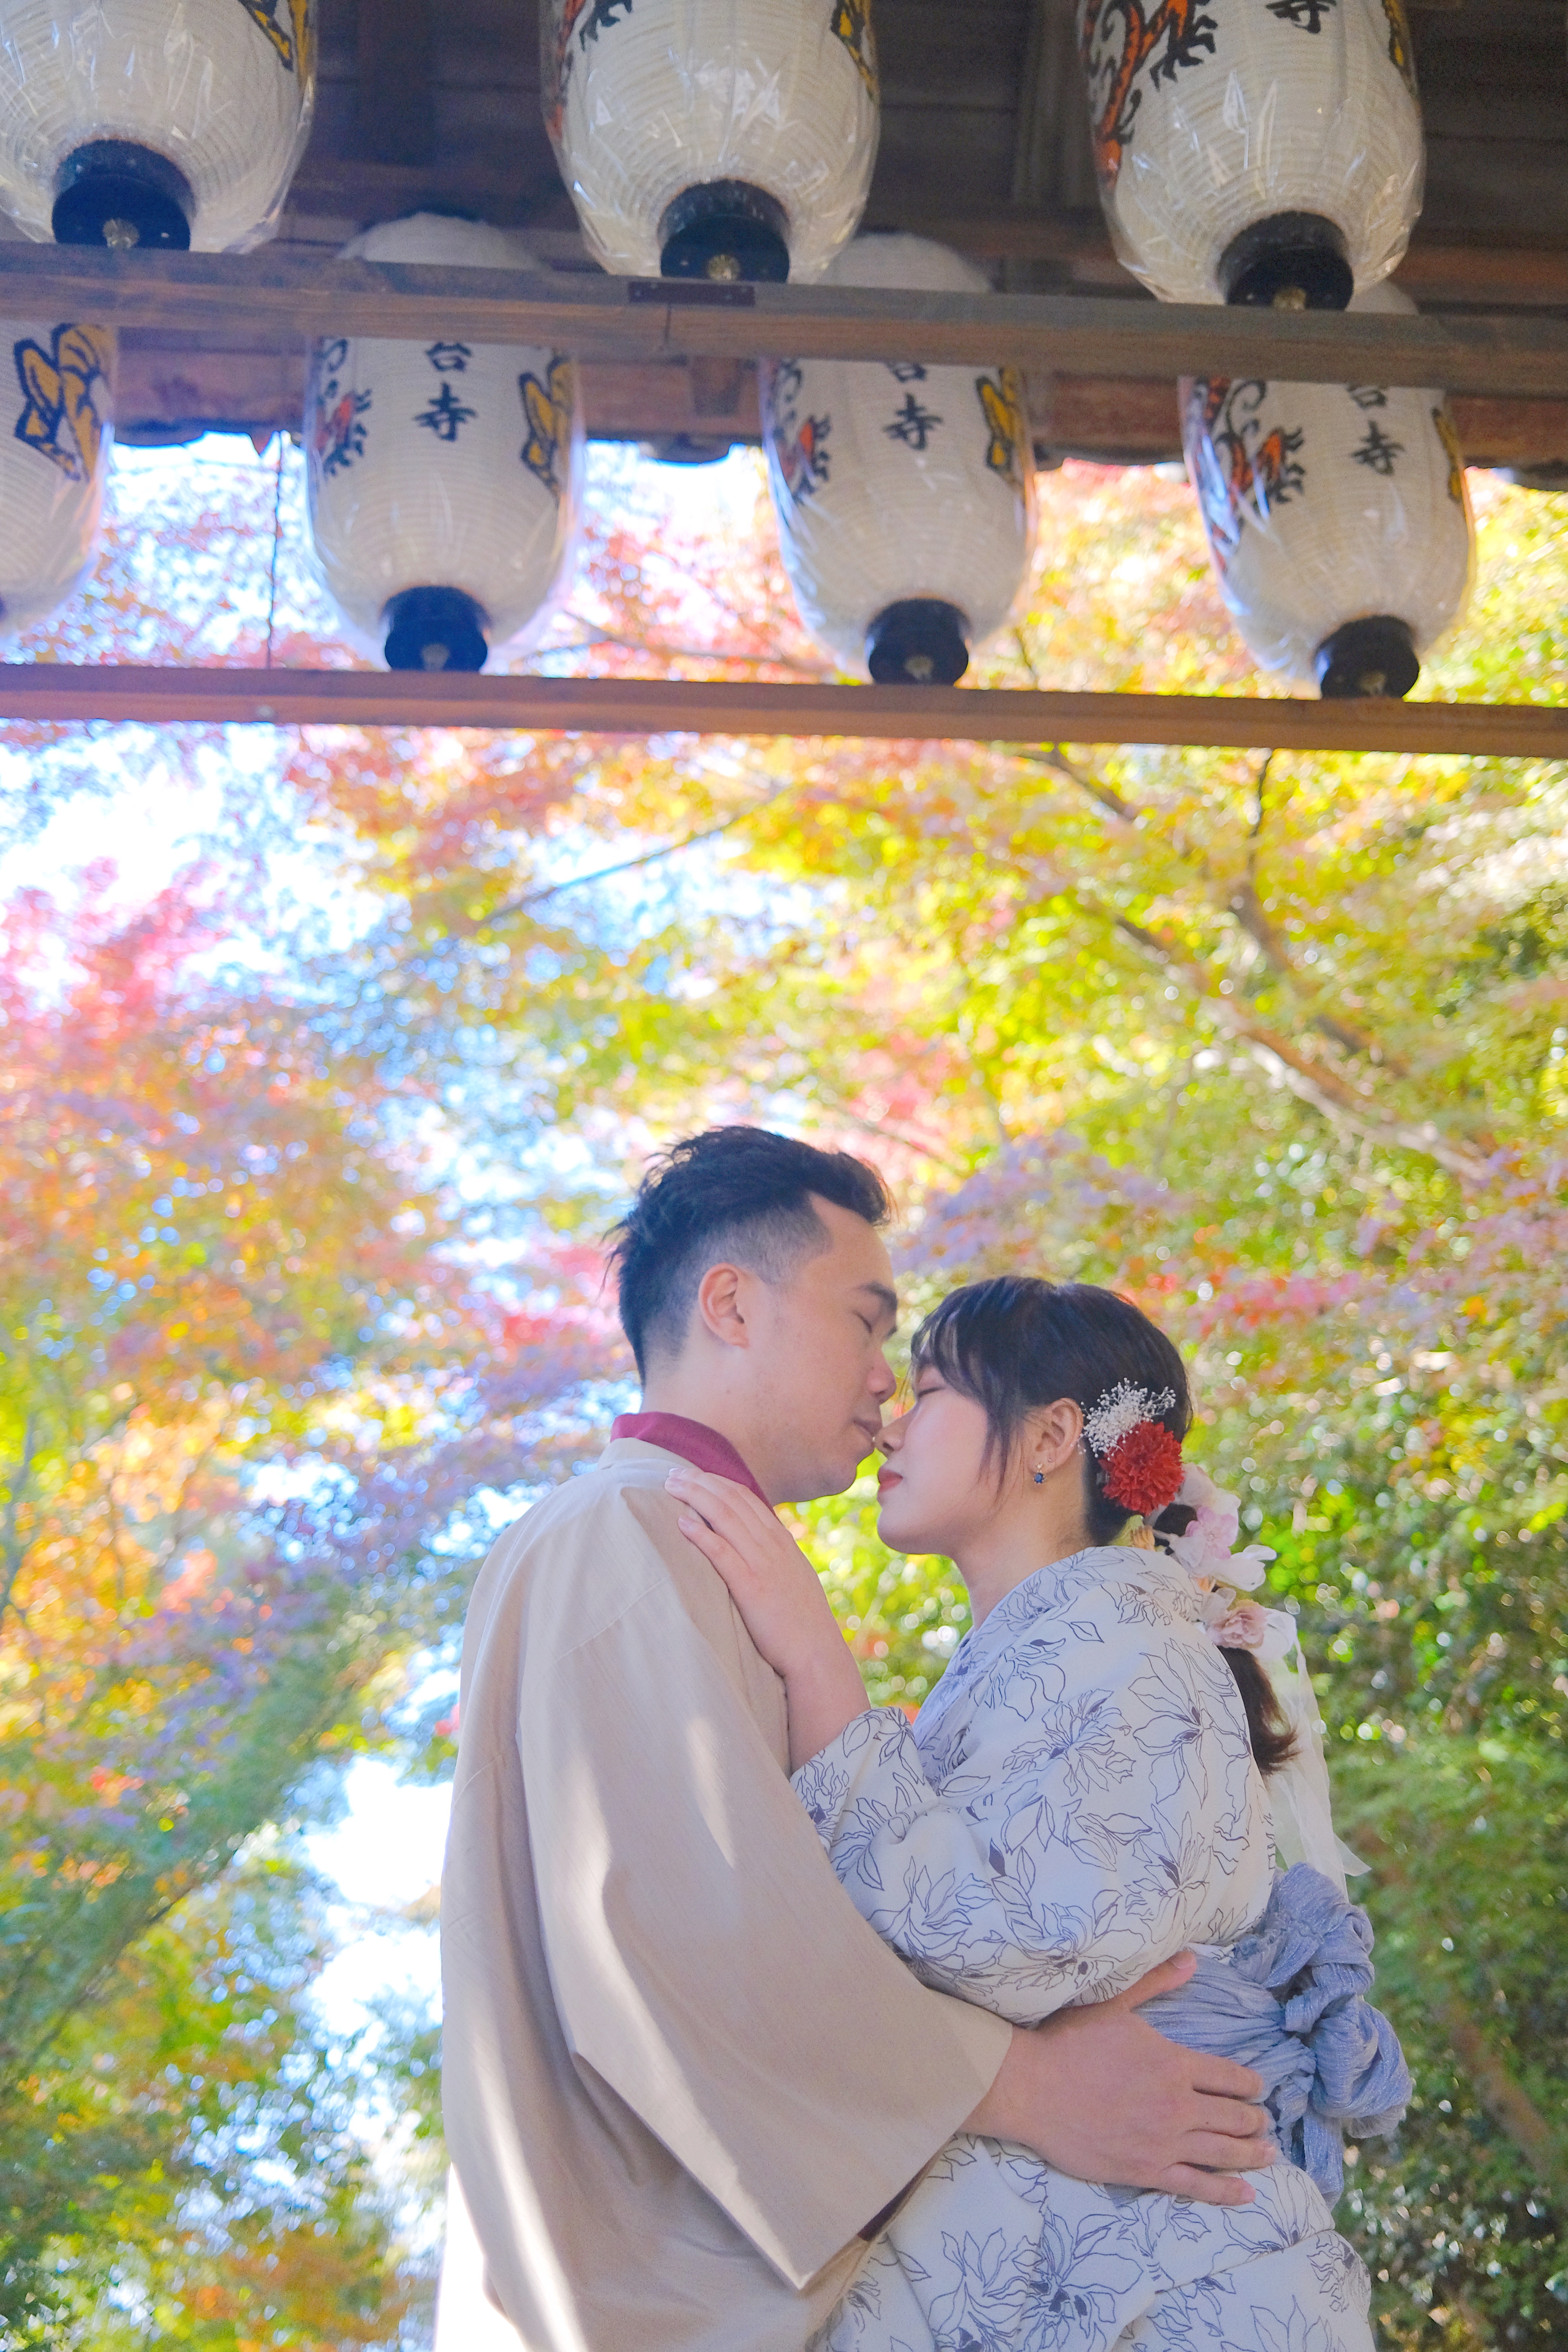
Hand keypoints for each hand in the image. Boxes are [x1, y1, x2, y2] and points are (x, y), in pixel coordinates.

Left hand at [667, 1466, 868, 1767]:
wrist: (815, 1654)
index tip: (695, 1475)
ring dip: (695, 1498)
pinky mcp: (751, 1588)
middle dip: (700, 1483)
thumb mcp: (791, 1578)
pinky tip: (682, 1523)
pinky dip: (701, 1535)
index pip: (747, 1499)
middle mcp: (772, 1546)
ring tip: (670, 1486)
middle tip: (672, 1472)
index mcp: (782, 1542)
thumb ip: (773, 1558)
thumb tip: (752, 1546)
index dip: (718, 1483)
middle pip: (732, 1501)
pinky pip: (722, 1554)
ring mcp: (762, 1565)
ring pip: (725, 1518)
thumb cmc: (800, 1622)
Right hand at [964, 1952, 1275, 2204]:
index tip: (1260, 2088)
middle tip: (1265, 2124)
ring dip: (1250, 2153)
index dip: (1248, 2083)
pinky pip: (1196, 2185)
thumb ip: (1155, 1984)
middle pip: (1231, 2116)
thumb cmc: (1070, 2043)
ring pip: (1221, 2152)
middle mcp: (1177, 2105)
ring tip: (1268, 2154)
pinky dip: (1224, 2191)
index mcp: (1173, 2064)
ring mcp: (1164, 2142)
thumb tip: (1190, 1960)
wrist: (1032, 2088)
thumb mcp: (1115, 2005)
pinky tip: (1245, 2193)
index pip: (1227, 2076)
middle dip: (1253, 2120)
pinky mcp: (1146, 2170)